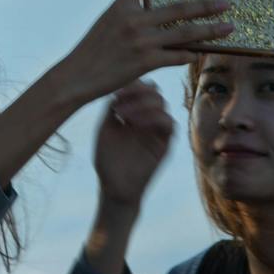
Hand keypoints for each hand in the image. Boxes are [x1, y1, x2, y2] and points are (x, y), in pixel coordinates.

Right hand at [56, 0, 231, 104]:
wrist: (75, 77)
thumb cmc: (91, 52)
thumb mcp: (106, 23)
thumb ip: (129, 15)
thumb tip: (156, 13)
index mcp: (121, 4)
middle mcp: (132, 18)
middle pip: (179, 6)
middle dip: (206, 4)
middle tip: (225, 3)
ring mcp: (140, 40)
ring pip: (185, 32)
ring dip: (211, 29)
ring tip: (229, 27)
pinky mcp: (144, 62)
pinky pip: (176, 56)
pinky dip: (190, 54)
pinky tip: (198, 54)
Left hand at [94, 80, 175, 208]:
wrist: (114, 189)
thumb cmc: (107, 161)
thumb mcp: (105, 130)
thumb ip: (111, 109)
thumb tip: (118, 87)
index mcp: (134, 113)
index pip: (141, 88)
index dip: (131, 84)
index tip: (114, 90)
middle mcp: (148, 119)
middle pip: (154, 91)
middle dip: (137, 91)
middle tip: (118, 99)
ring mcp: (157, 131)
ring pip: (162, 104)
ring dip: (141, 104)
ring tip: (121, 115)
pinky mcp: (165, 144)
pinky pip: (168, 123)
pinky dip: (152, 118)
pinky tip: (133, 124)